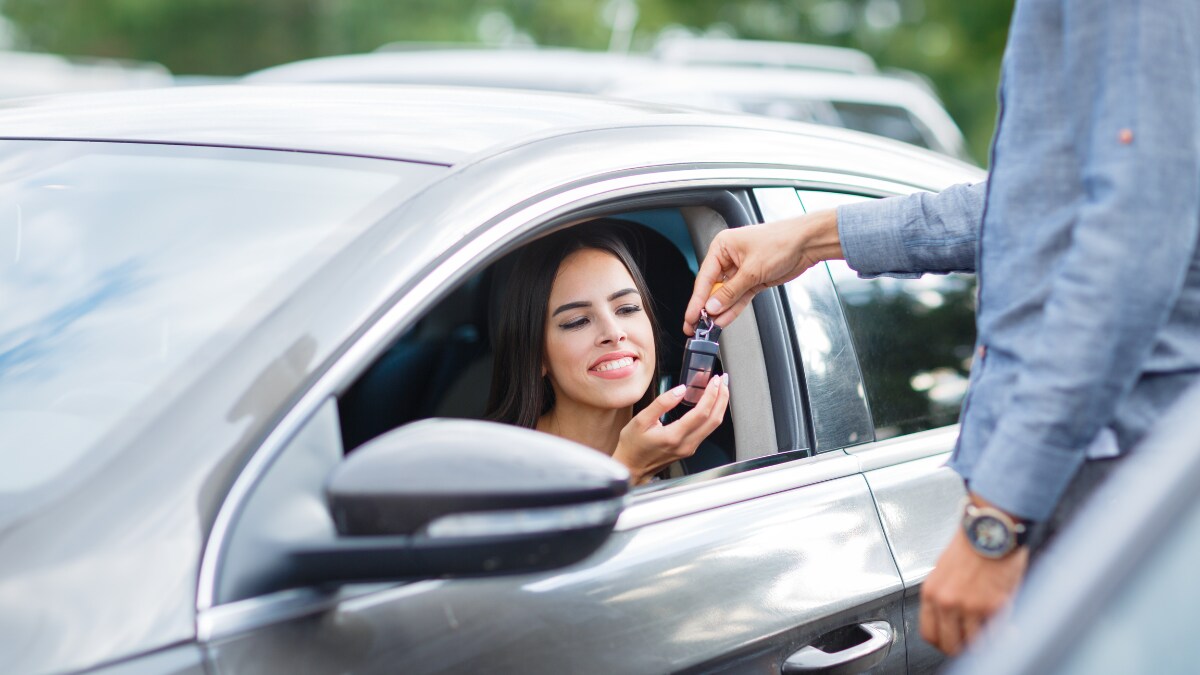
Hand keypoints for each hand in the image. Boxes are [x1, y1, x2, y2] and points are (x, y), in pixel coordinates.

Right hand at [613, 374, 729, 483]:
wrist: (631, 467)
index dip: (711, 394)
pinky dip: (712, 414)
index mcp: (674, 436)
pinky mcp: (689, 449)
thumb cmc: (632, 445)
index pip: (701, 413)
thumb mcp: (641, 420)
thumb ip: (661, 403)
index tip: (714, 380)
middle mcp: (686, 445)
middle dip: (722, 398)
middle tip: (723, 381)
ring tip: (720, 389)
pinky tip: (710, 404)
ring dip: (719, 406)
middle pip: (714, 420)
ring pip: (713, 426)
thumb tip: (680, 390)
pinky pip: (707, 430)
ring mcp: (689, 448)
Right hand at [683, 209, 843, 333]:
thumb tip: (712, 306)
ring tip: (710, 327)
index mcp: (722, 247)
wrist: (807, 243)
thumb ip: (730, 291)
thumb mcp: (752, 270)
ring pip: (726, 295)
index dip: (697, 299)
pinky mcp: (753, 280)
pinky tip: (724, 320)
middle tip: (696, 325)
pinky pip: (739, 297)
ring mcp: (741, 270)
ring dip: (719, 311)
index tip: (691, 316)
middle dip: (706, 307)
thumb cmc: (782, 242)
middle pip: (712, 287)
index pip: (704, 277)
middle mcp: (729, 257)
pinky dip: (733, 309)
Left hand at [919, 501, 1028, 654]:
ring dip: (987, 643)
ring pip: (974, 645)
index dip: (944, 643)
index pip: (929, 634)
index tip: (955, 642)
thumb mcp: (945, 569)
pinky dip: (1004, 637)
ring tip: (996, 635)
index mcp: (931, 592)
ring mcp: (968, 606)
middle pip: (950, 645)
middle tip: (978, 643)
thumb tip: (953, 617)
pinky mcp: (993, 606)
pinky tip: (1010, 630)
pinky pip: (996, 635)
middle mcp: (946, 601)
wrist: (991, 527)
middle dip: (965, 648)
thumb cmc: (973, 542)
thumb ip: (946, 594)